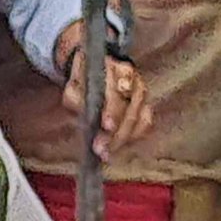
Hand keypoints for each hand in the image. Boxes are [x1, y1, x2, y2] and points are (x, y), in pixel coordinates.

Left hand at [55, 29, 151, 159]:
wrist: (96, 67)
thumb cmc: (85, 76)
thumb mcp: (75, 80)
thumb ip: (75, 93)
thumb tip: (79, 108)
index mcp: (116, 68)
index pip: (119, 89)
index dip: (114, 109)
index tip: (106, 126)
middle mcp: (134, 80)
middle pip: (130, 109)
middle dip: (116, 131)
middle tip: (100, 148)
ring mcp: (142, 93)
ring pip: (139, 118)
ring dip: (122, 138)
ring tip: (105, 153)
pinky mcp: (145, 105)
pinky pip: (145, 123)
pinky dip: (133, 136)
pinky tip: (118, 147)